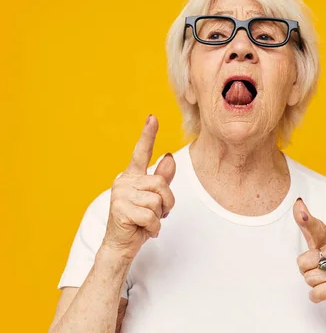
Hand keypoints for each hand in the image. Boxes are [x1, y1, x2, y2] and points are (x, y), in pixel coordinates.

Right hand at [101, 115, 175, 259]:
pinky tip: (143, 230)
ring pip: (157, 201)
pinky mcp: (120, 210)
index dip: (148, 134)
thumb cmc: (139, 221)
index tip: (153, 117)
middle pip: (161, 184)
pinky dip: (153, 227)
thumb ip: (162, 178)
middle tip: (157, 214)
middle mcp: (123, 181)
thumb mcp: (155, 199)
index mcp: (132, 176)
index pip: (141, 152)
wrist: (121, 245)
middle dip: (166, 203)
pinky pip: (150, 216)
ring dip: (159, 216)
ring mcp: (120, 195)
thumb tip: (169, 156)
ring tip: (147, 222)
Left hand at [293, 198, 325, 314]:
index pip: (314, 228)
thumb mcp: (323, 246)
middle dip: (307, 271)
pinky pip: (315, 292)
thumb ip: (309, 228)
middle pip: (302, 262)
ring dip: (314, 284)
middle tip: (321, 272)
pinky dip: (316, 296)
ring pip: (308, 279)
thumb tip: (298, 203)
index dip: (305, 218)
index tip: (298, 205)